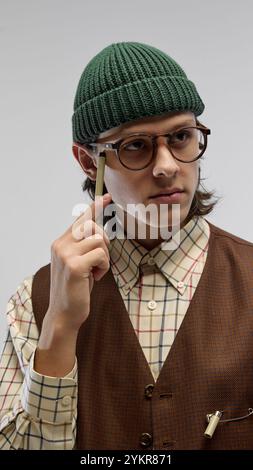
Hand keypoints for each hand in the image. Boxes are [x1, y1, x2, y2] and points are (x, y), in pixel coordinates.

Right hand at [46, 193, 111, 331]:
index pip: (80, 219)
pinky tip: (96, 277)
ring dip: (104, 257)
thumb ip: (83, 247)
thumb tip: (98, 231)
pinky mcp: (75, 265)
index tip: (107, 196)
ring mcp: (66, 254)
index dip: (95, 207)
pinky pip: (101, 254)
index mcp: (60, 243)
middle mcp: (60, 245)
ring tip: (96, 272)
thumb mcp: (77, 263)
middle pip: (93, 226)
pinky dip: (104, 266)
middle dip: (104, 242)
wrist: (64, 314)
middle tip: (100, 261)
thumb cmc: (75, 289)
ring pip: (99, 240)